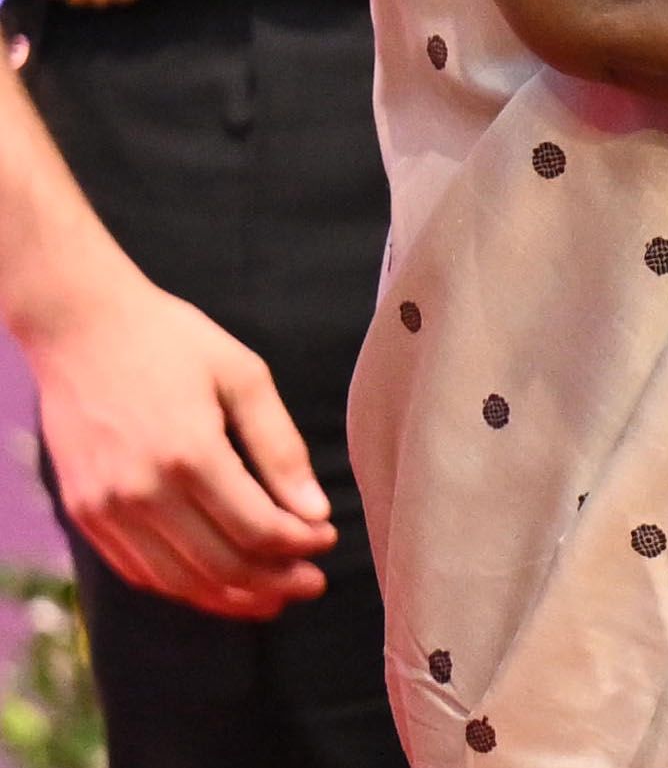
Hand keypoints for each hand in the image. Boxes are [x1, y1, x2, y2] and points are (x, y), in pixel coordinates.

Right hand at [25, 267, 334, 618]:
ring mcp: (105, 508)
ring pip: (177, 581)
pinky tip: (216, 584)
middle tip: (312, 582)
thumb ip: (280, 447)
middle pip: (219, 565)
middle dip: (275, 581)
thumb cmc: (171, 342)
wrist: (81, 327)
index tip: (328, 539)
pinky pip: (137, 571)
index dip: (299, 544)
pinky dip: (182, 586)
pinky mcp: (83, 514)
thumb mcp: (244, 376)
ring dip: (231, 597)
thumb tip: (315, 511)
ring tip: (273, 596)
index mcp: (189, 453)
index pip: (257, 528)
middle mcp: (141, 491)